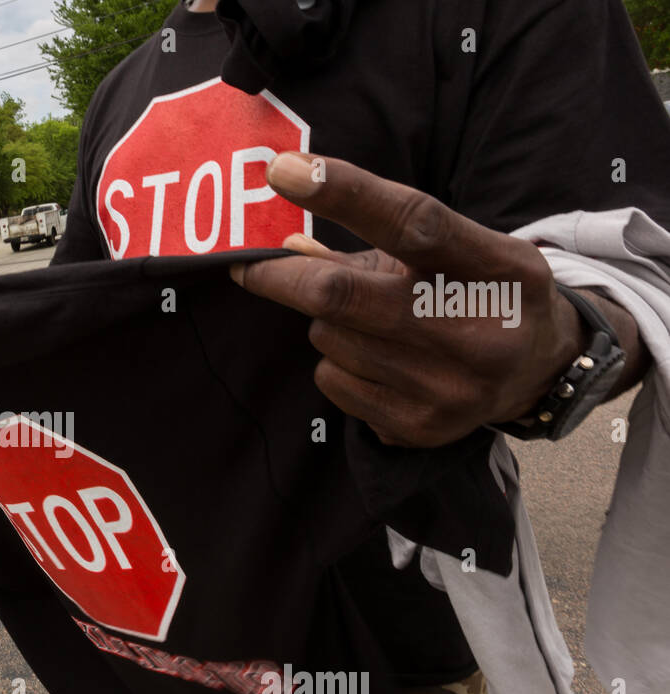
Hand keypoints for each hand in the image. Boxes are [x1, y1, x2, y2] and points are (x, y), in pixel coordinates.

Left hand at [230, 152, 584, 446]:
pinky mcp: (419, 428)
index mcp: (501, 270)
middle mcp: (480, 334)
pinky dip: (337, 362)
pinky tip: (378, 360)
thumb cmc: (480, 291)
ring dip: (329, 321)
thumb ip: (376, 240)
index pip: (414, 223)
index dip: (344, 194)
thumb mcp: (456, 251)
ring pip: (330, 338)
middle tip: (248, 264)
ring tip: (373, 320)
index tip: (285, 171)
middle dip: (285, 277)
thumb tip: (283, 244)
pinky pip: (332, 381)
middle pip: (345, 296)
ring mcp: (449, 389)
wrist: (539, 371)